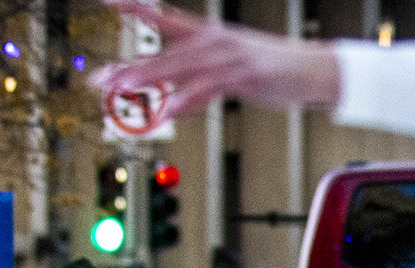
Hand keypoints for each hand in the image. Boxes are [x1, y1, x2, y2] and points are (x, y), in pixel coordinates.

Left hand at [94, 1, 339, 118]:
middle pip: (162, 55)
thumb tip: (181, 94)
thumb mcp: (237, 60)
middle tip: (100, 79)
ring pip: (177, 69)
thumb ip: (206, 75)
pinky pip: (208, 89)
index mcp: (210, 33)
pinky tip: (170, 109)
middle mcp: (213, 41)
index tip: (107, 4)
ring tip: (120, 89)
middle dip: (129, 69)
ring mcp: (227, 58)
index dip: (135, 9)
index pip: (165, 18)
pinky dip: (187, 100)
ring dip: (145, 81)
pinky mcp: (242, 76)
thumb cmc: (278, 67)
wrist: (314, 68)